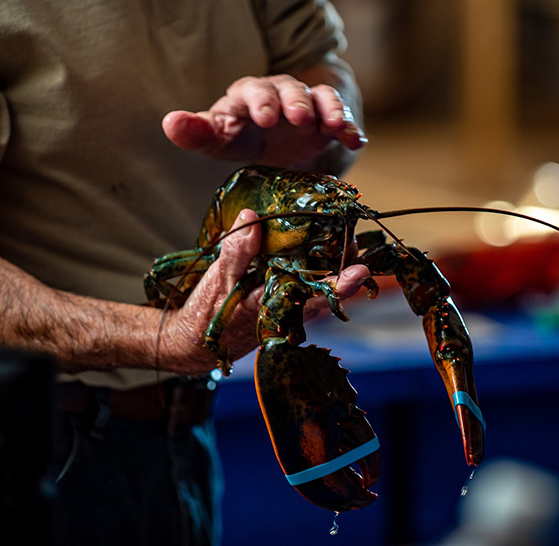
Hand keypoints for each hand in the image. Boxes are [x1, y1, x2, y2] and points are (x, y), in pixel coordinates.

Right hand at [158, 209, 369, 374]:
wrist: (198, 341)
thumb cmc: (209, 313)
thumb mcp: (219, 279)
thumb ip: (238, 251)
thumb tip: (252, 217)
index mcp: (280, 305)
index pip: (319, 294)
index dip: (342, 283)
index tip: (360, 270)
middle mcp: (294, 308)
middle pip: (328, 284)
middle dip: (341, 258)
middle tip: (347, 229)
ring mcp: (293, 305)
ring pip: (320, 282)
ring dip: (328, 258)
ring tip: (333, 229)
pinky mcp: (287, 300)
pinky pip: (306, 280)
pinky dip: (310, 262)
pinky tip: (310, 243)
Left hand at [161, 74, 366, 169]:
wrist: (280, 142)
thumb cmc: (244, 137)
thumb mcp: (221, 139)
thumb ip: (197, 133)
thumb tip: (170, 123)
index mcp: (249, 96)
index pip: (253, 90)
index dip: (261, 101)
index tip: (266, 118)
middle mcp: (281, 93)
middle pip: (290, 88)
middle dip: (296, 101)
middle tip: (300, 119)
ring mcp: (308, 103)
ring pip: (321, 97)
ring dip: (329, 109)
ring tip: (334, 126)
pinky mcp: (328, 119)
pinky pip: (341, 118)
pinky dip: (349, 128)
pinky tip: (355, 139)